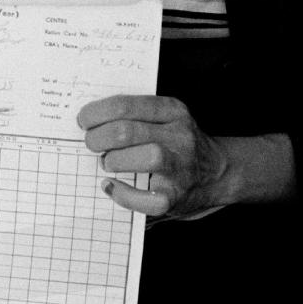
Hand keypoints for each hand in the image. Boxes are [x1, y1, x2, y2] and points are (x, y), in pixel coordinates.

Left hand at [78, 95, 228, 218]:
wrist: (218, 173)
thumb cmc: (178, 144)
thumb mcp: (166, 118)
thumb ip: (137, 116)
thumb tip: (90, 121)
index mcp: (173, 111)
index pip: (126, 105)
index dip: (97, 113)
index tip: (84, 120)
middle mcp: (179, 136)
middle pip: (127, 131)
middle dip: (98, 138)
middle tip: (91, 143)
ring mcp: (179, 167)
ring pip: (144, 157)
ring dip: (114, 160)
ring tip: (107, 162)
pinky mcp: (175, 197)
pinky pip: (144, 198)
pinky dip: (122, 193)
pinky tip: (112, 186)